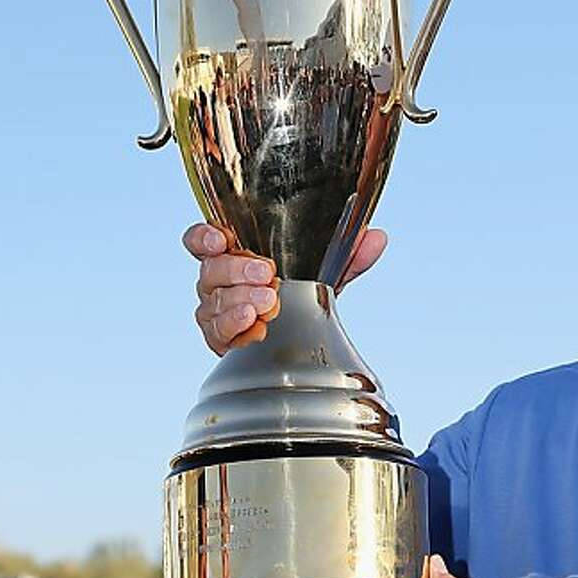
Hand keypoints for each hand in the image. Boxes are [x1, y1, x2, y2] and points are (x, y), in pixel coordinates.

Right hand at [183, 224, 388, 355]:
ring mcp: (215, 311)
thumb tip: (376, 238)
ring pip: (212, 303)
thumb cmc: (301, 291)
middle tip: (267, 274)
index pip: (201, 240)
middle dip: (237, 270)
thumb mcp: (326, 270)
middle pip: (209, 270)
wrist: (298, 335)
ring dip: (239, 302)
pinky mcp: (221, 340)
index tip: (220, 239)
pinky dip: (236, 330)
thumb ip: (348, 255)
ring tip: (266, 303)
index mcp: (234, 253)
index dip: (203, 237)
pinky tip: (256, 329)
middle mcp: (218, 280)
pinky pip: (218, 335)